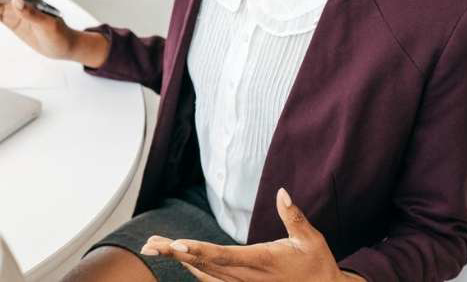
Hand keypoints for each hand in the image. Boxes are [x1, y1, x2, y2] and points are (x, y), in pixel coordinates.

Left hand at [140, 188, 359, 281]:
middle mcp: (247, 277)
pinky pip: (213, 280)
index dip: (198, 251)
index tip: (176, 245)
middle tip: (149, 246)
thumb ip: (293, 217)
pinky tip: (179, 258)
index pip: (223, 256)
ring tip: (153, 248)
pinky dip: (194, 269)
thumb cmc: (317, 265)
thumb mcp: (310, 239)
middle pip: (204, 264)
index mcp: (262, 261)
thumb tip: (281, 193)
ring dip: (178, 260)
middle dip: (175, 254)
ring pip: (204, 273)